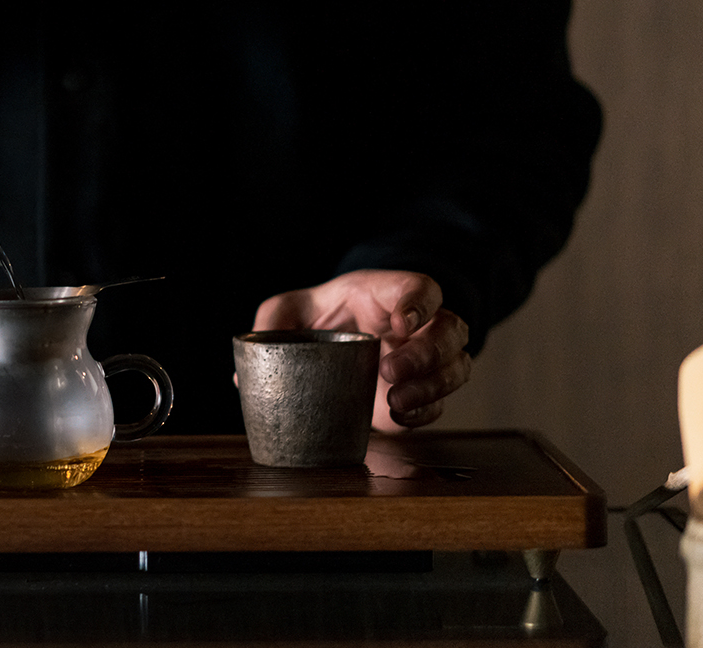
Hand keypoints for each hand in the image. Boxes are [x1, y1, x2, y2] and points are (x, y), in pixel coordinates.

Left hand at [252, 269, 471, 430]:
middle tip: (390, 368)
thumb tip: (245, 374)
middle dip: (428, 351)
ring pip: (457, 367)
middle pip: (451, 329)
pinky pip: (439, 405)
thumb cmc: (320, 316)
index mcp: (388, 294)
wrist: (337, 343)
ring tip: (395, 400)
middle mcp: (418, 325)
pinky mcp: (421, 394)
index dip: (419, 301)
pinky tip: (399, 416)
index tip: (403, 320)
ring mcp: (426, 361)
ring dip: (433, 386)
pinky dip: (423, 413)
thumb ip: (270, 325)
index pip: (420, 288)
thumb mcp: (290, 310)